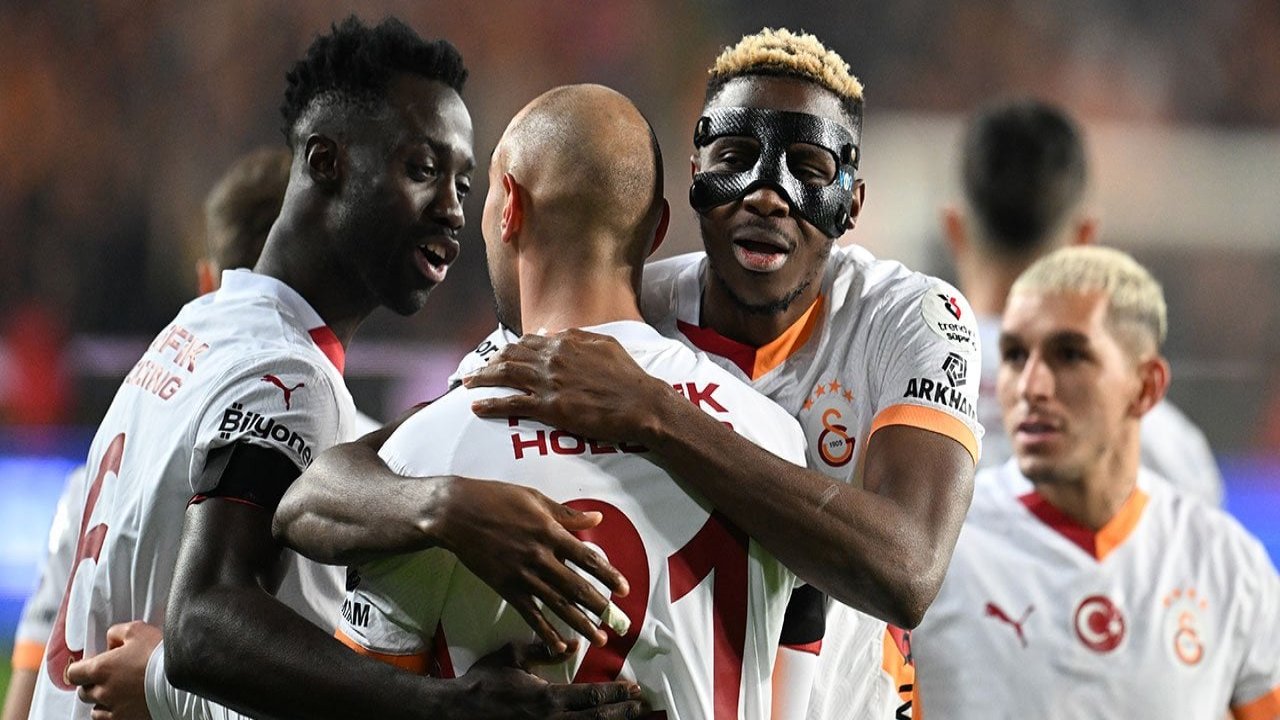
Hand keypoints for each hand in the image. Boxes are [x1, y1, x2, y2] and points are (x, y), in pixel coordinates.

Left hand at [66, 621, 162, 719]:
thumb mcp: (137, 630)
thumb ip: (116, 633)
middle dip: (92, 684)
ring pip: (96, 710)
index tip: (90, 666)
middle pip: (83, 693)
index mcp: (100, 669)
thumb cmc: (159, 654)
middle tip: (109, 677)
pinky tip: (126, 705)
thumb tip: (110, 641)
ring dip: (102, 701)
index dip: (80, 668)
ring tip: (119, 693)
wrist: (181, 676)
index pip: (72, 674)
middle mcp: (102, 692)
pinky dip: (114, 713)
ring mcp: (114, 709)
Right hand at [437, 477, 629, 650]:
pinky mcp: (506, 588)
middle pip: (576, 587)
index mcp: (550, 532)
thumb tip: (596, 517)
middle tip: (619, 622)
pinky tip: (559, 645)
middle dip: (600, 607)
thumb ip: (566, 514)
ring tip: (599, 639)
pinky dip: (545, 631)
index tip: (624, 589)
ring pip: (557, 604)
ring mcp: (522, 576)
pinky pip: (530, 614)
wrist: (456, 513)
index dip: (609, 575)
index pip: (587, 558)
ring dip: (580, 623)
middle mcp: (540, 557)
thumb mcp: (535, 499)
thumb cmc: (496, 499)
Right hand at [453, 642, 646, 719]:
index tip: (634, 689)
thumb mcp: (512, 656)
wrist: (456, 711)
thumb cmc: (484, 683)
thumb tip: (573, 645)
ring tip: (631, 718)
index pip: (591, 697)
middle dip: (622, 713)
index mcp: (547, 698)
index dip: (616, 694)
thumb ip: (544, 649)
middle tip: (641, 706)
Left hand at [465, 330, 672, 443]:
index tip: (500, 355)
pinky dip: (491, 404)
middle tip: (476, 370)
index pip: (528, 341)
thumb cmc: (629, 378)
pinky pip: (512, 404)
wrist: (641, 403)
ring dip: (482, 379)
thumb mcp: (606, 345)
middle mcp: (552, 358)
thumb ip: (578, 337)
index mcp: (566, 342)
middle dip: (489, 362)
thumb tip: (556, 334)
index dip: (510, 348)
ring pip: (505, 376)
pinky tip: (477, 406)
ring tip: (467, 383)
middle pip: (510, 356)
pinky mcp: (550, 407)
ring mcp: (549, 382)